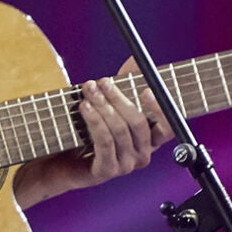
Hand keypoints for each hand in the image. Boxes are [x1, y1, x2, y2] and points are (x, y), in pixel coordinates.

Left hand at [13, 58, 172, 205]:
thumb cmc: (90, 131)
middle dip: (118, 99)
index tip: (146, 89)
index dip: (160, 108)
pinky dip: (95, 122)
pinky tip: (84, 107)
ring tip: (88, 91)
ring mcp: (126, 165)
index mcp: (149, 140)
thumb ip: (125, 85)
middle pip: (138, 123)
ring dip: (102, 107)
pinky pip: (104, 143)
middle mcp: (142, 154)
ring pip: (119, 131)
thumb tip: (135, 60)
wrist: (63, 162)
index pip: (168, 125)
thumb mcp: (109, 106)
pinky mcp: (107, 171)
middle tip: (102, 82)